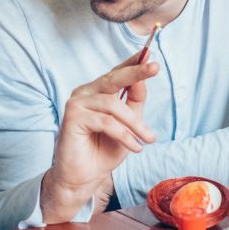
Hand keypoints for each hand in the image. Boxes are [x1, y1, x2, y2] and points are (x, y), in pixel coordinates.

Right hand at [41, 52, 158, 222]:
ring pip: (113, 105)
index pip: (117, 72)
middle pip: (113, 78)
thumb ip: (134, 102)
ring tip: (147, 139)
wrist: (85, 177)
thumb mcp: (128, 124)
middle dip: (136, 72)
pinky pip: (106, 121)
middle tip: (155, 67)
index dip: (133, 62)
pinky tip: (135, 147)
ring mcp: (77, 103)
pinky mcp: (73, 117)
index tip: (149, 52)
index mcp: (98, 91)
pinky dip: (124, 135)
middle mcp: (85, 92)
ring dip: (135, 123)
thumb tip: (142, 79)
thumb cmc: (105, 150)